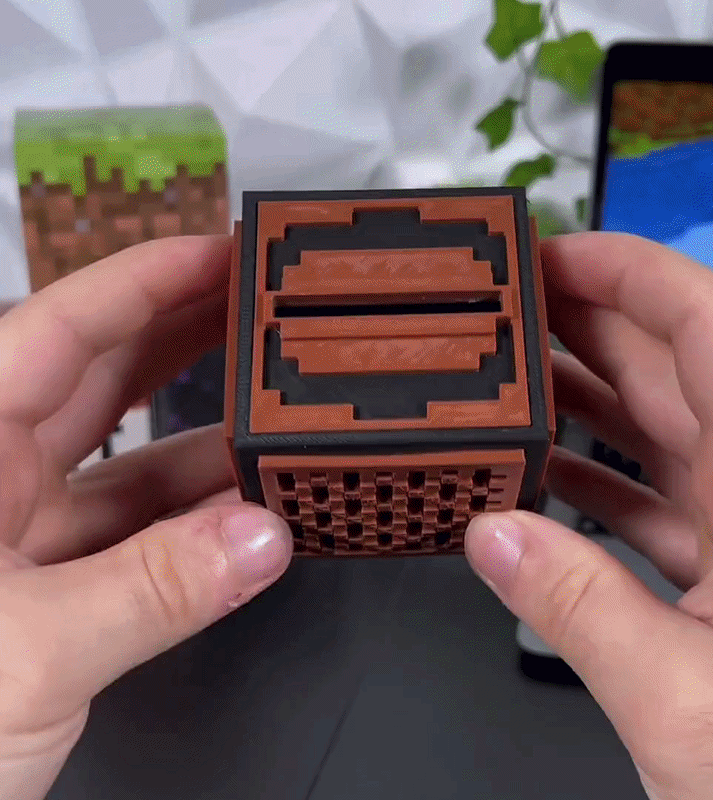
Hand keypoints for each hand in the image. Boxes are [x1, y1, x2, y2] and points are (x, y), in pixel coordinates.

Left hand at [0, 238, 292, 799]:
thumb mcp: (26, 657)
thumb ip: (153, 590)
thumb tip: (266, 536)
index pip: (59, 332)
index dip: (146, 281)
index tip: (223, 254)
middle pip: (101, 379)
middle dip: (187, 336)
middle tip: (268, 309)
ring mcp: (20, 536)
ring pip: (130, 462)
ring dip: (207, 441)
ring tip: (282, 412)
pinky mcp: (52, 589)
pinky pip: (139, 534)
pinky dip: (196, 523)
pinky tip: (253, 509)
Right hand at [465, 233, 712, 799]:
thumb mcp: (686, 701)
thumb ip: (578, 607)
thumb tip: (494, 537)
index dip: (636, 276)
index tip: (564, 254)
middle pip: (681, 371)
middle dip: (596, 324)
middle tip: (518, 305)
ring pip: (668, 434)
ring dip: (590, 398)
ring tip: (517, 374)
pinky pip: (662, 502)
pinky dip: (602, 480)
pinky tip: (547, 474)